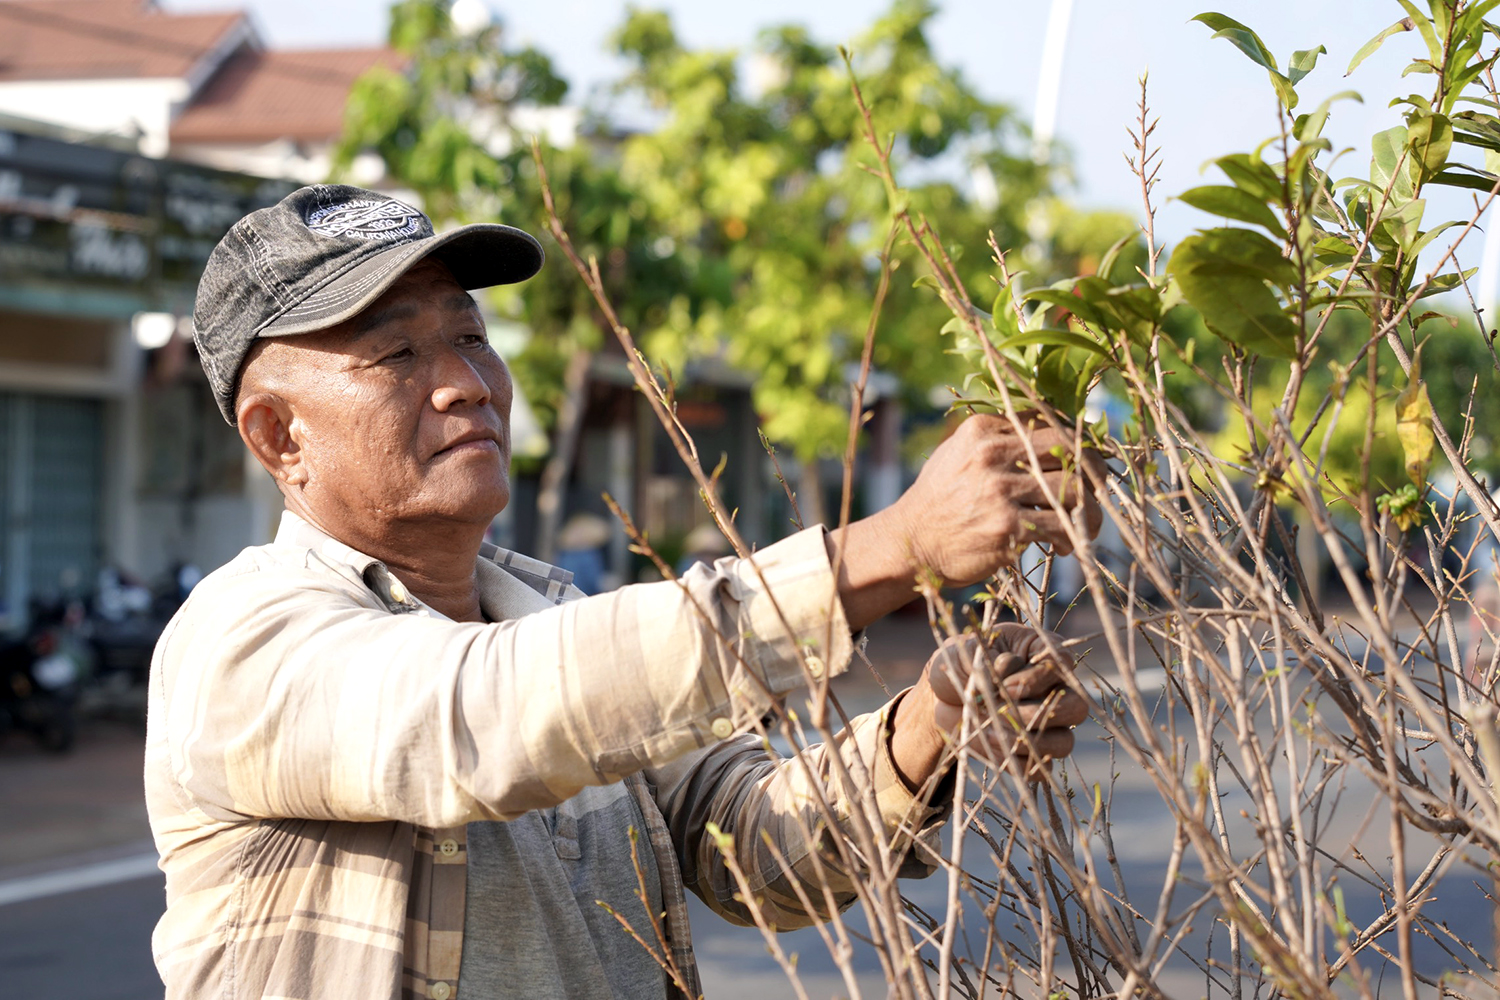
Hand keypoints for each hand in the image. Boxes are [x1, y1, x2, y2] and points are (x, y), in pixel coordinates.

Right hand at [828, 412, 1102, 630]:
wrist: (911, 542)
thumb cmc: (939, 499)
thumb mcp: (956, 453)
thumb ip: (995, 436)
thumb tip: (1047, 427)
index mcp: (982, 430)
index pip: (1048, 423)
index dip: (1076, 441)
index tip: (1085, 457)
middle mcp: (991, 455)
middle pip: (1068, 450)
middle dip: (1093, 469)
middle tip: (1099, 486)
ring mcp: (1000, 492)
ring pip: (1071, 491)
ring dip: (1089, 509)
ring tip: (1087, 521)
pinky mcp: (1007, 528)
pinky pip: (1059, 528)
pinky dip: (1070, 538)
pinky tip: (1065, 546)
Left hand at [891, 624, 1088, 786]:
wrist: (944, 697)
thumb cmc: (960, 664)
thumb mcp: (963, 651)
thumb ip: (983, 657)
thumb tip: (1004, 670)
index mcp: (1042, 654)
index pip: (1062, 662)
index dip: (1038, 677)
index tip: (1006, 685)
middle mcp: (1056, 690)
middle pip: (1075, 707)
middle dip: (1036, 713)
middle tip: (1002, 711)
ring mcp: (1050, 726)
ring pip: (1064, 743)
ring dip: (1027, 742)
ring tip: (990, 733)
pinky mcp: (1033, 754)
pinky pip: (1040, 770)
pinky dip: (1017, 763)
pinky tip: (991, 748)